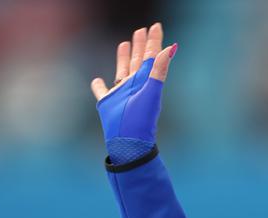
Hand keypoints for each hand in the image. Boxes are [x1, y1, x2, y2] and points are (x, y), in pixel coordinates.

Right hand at [91, 23, 176, 147]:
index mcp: (145, 80)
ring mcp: (121, 93)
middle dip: (140, 45)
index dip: (155, 41)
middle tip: (141, 30)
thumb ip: (159, 70)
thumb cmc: (140, 119)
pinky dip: (99, 85)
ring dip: (123, 57)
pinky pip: (102, 91)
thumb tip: (170, 49)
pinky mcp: (107, 103)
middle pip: (138, 60)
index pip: (152, 56)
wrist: (128, 141)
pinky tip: (97, 79)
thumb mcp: (151, 92)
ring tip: (124, 43)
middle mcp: (134, 84)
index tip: (156, 26)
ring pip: (122, 70)